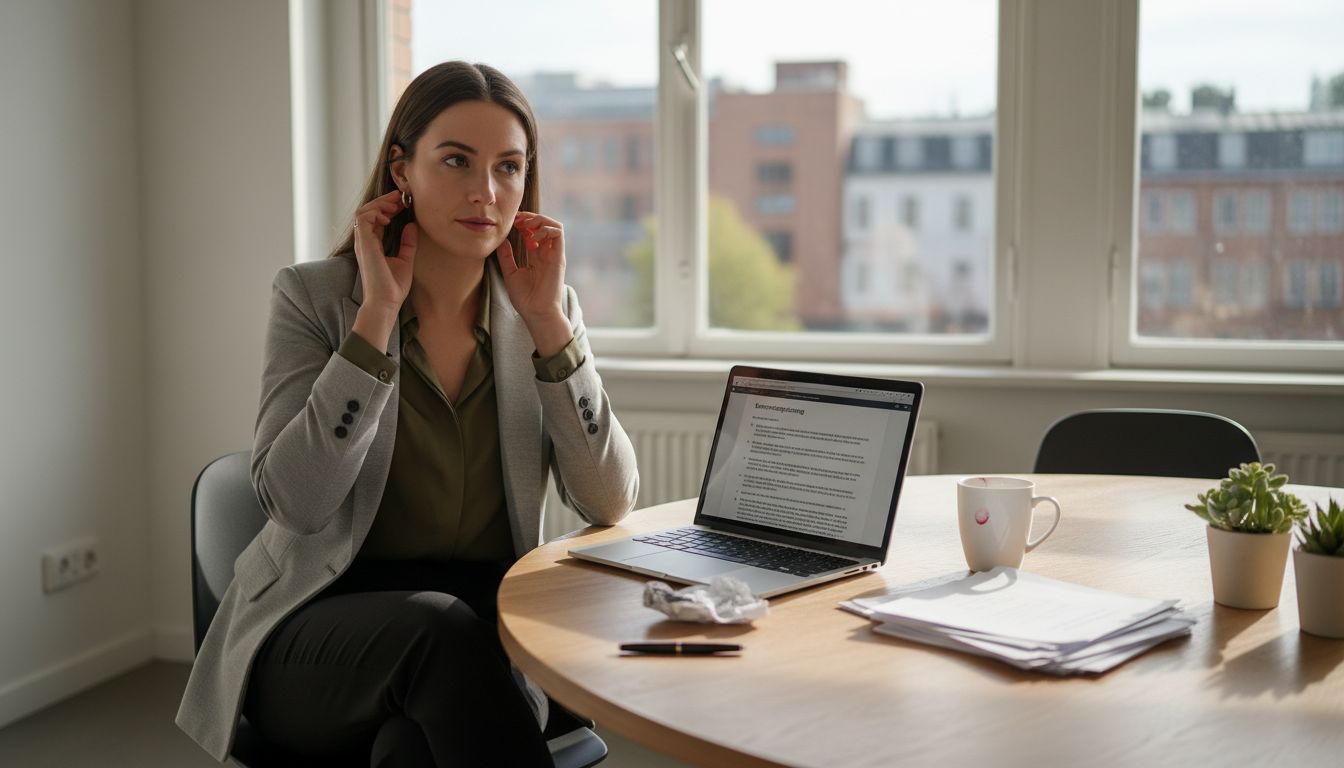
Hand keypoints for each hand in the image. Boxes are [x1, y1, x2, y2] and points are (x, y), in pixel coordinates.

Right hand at [352, 190, 417, 313]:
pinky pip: (362, 219)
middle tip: (400, 196)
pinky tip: (389, 216)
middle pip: (368, 212)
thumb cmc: (393, 287)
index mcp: (373, 245)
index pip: (376, 219)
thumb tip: (411, 225)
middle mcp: (365, 242)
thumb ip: (408, 243)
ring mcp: (362, 242)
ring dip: (379, 203)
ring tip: (395, 203)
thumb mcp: (405, 260)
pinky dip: (375, 212)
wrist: (386, 302)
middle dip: (384, 201)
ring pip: (363, 212)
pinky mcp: (363, 244)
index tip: (403, 203)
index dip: (388, 208)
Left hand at [499, 211, 565, 322]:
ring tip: (526, 225)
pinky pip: (558, 234)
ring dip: (540, 220)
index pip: (533, 232)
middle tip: (518, 219)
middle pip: (544, 225)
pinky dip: (546, 229)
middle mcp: (546, 253)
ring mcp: (553, 254)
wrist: (537, 312)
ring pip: (554, 226)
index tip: (511, 223)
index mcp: (536, 256)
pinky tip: (533, 236)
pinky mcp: (558, 257)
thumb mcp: (510, 273)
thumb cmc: (525, 298)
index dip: (523, 223)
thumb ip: (506, 256)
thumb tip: (502, 240)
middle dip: (531, 217)